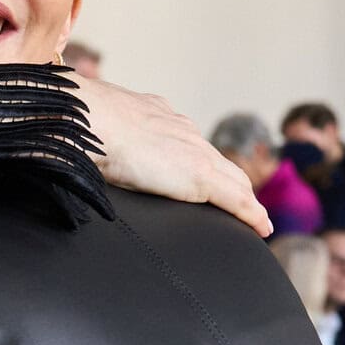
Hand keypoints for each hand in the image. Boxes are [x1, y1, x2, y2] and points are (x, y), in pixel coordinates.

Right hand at [72, 74, 271, 235]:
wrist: (89, 120)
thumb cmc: (82, 126)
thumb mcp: (97, 131)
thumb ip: (103, 142)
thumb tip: (83, 153)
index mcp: (158, 116)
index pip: (190, 143)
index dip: (203, 163)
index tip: (207, 177)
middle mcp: (183, 130)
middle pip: (219, 161)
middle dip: (233, 183)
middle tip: (244, 205)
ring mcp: (194, 152)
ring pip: (234, 179)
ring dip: (247, 200)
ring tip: (256, 221)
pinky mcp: (200, 176)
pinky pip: (236, 199)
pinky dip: (252, 214)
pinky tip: (262, 228)